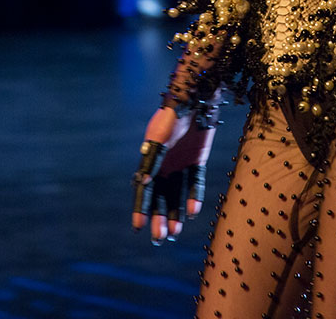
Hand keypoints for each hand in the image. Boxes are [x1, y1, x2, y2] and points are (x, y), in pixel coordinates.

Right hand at [130, 106, 212, 244]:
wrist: (196, 97)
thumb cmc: (173, 115)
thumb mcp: (160, 138)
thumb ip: (152, 160)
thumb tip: (143, 183)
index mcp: (150, 159)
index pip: (144, 190)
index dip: (140, 209)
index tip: (138, 228)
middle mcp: (164, 164)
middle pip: (160, 196)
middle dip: (159, 217)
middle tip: (159, 238)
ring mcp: (180, 163)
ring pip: (176, 194)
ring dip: (175, 213)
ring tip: (174, 233)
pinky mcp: (196, 160)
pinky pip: (194, 183)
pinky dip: (193, 197)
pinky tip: (191, 213)